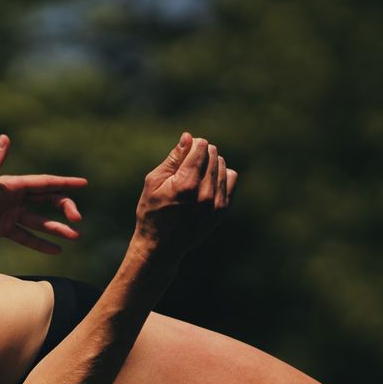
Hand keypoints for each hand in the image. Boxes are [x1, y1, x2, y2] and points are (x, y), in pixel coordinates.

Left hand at [0, 135, 86, 253]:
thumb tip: (4, 137)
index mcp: (12, 185)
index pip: (45, 183)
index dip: (65, 183)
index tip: (84, 183)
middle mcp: (14, 198)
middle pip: (47, 201)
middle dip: (65, 208)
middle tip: (78, 220)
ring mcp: (10, 214)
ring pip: (40, 221)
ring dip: (57, 228)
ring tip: (75, 237)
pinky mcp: (3, 229)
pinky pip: (27, 236)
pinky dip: (41, 243)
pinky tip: (56, 250)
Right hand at [133, 132, 234, 258]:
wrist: (161, 246)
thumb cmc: (152, 212)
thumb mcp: (154, 182)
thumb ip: (173, 158)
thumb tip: (188, 137)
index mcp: (186, 184)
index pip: (201, 147)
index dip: (192, 144)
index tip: (184, 151)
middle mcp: (204, 193)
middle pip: (213, 154)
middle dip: (202, 153)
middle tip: (187, 165)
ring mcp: (216, 203)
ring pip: (222, 165)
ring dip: (211, 164)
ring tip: (196, 175)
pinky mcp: (222, 209)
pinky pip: (230, 178)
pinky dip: (221, 175)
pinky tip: (207, 182)